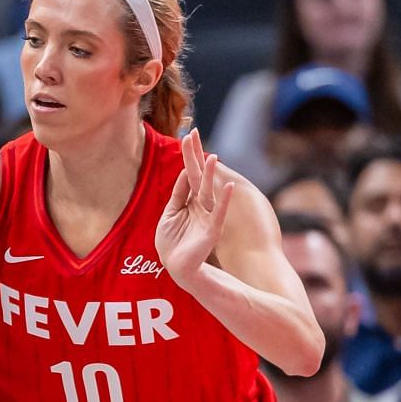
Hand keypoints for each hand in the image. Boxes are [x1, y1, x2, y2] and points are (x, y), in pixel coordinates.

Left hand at [155, 129, 234, 287]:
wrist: (177, 267)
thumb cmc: (172, 243)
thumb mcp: (170, 214)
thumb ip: (178, 194)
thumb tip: (184, 172)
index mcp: (190, 201)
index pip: (190, 175)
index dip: (188, 157)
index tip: (188, 136)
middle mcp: (200, 206)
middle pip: (199, 178)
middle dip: (196, 158)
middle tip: (195, 134)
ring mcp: (207, 216)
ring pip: (209, 192)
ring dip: (210, 176)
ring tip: (213, 158)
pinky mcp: (212, 229)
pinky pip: (220, 212)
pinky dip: (225, 200)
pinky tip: (231, 186)